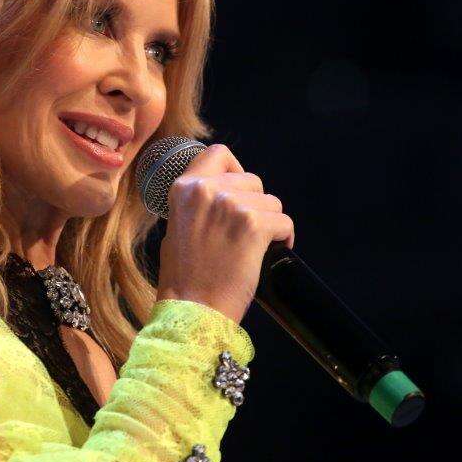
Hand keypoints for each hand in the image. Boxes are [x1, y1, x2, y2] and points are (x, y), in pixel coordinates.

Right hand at [154, 144, 294, 323]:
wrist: (192, 309)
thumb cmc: (185, 276)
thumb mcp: (178, 225)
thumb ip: (199, 202)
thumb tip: (225, 191)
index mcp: (184, 187)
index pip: (218, 153)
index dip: (235, 170)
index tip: (239, 191)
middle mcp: (207, 190)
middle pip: (252, 180)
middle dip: (255, 204)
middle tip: (244, 232)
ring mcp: (231, 205)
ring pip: (271, 202)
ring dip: (269, 223)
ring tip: (253, 247)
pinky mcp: (254, 225)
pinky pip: (284, 222)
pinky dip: (283, 238)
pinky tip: (270, 252)